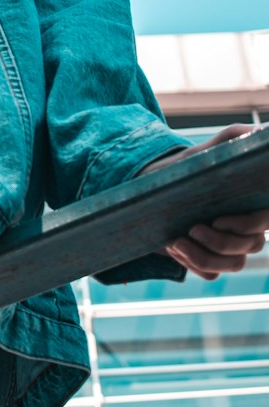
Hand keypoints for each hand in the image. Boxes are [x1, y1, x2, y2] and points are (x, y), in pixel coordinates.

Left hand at [134, 125, 268, 281]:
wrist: (149, 190)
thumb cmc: (185, 169)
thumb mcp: (205, 152)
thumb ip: (233, 138)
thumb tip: (258, 132)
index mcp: (250, 204)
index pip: (265, 220)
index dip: (247, 225)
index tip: (219, 219)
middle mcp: (246, 229)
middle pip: (250, 246)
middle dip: (219, 242)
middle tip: (190, 228)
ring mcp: (228, 248)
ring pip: (232, 264)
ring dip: (204, 257)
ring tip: (175, 242)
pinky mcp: (208, 261)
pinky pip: (211, 274)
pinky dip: (193, 264)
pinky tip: (174, 248)